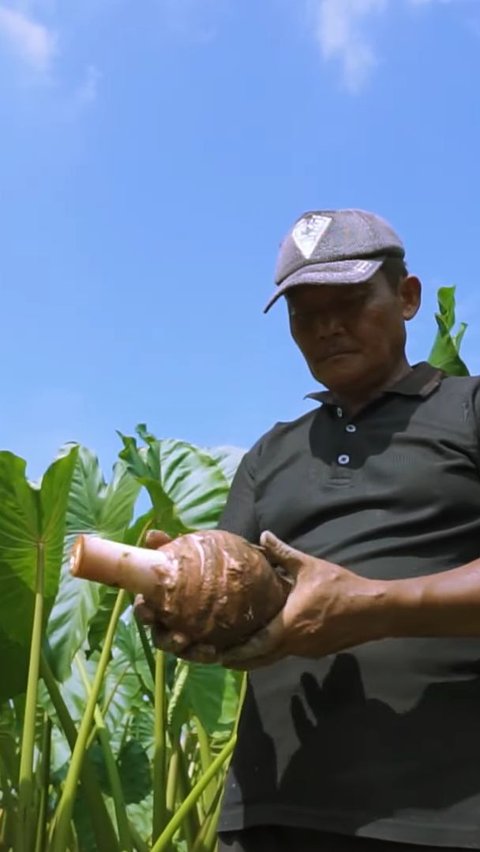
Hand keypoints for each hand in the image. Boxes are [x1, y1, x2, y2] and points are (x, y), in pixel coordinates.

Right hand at [133, 529, 217, 662]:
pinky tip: (216, 651)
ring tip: (203, 648)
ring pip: (180, 649)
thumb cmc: (204, 568)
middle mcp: (169, 621)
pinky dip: (205, 653)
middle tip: (179, 636)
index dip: (143, 611)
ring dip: (188, 651)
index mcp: (160, 600)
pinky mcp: (203, 645)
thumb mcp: (192, 554)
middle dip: (166, 639)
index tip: (149, 611)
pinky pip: (200, 654)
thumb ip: (173, 546)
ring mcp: (186, 637)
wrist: (239, 584)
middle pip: (160, 635)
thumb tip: (151, 534)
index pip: (145, 608)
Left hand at [220, 531, 386, 669]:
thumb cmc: (339, 588)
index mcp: (287, 625)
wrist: (374, 610)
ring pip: (277, 657)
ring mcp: (307, 650)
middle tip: (222, 659)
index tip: (218, 656)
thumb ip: (283, 553)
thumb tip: (263, 535)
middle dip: (242, 660)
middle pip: (262, 659)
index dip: (236, 652)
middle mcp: (294, 644)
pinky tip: (273, 642)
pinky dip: (277, 652)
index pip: (255, 646)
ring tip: (241, 651)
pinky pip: (291, 653)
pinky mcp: (319, 651)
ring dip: (259, 657)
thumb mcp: (309, 566)